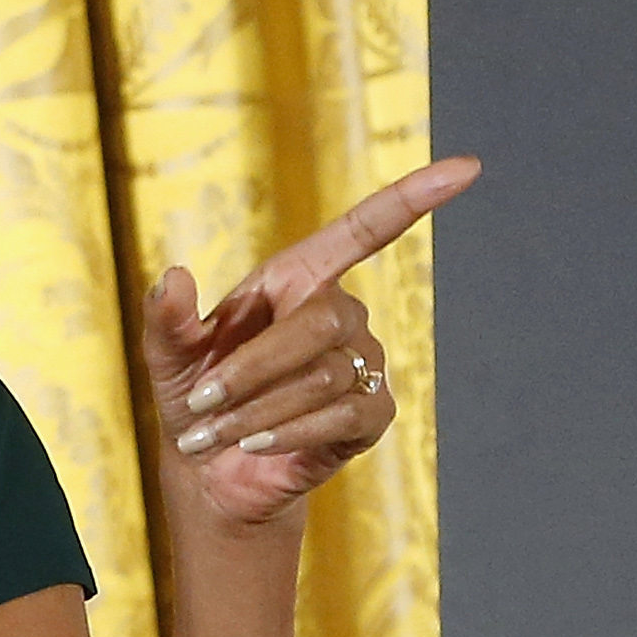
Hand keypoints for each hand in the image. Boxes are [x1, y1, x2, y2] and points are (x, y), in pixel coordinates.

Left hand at [142, 156, 479, 530]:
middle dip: (255, 366)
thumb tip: (173, 278)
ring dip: (259, 409)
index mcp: (299, 279)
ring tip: (214, 433)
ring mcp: (363, 365)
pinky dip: (291, 431)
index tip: (468, 166)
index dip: (414, 198)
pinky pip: (344, 415)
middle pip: (322, 320)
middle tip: (203, 402)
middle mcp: (340, 314)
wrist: (214, 470)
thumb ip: (168, 319)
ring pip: (324, 377)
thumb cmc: (196, 398)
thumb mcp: (169, 357)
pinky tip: (257, 443)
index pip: (366, 230)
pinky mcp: (372, 415)